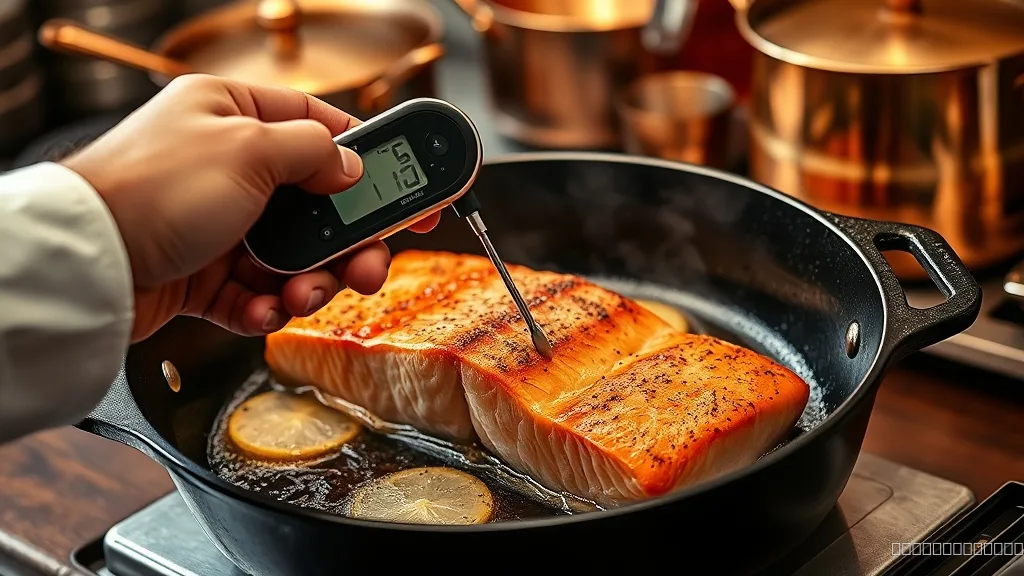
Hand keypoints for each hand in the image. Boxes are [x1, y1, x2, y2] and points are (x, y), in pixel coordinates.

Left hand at [62, 74, 439, 341]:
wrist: (86, 265)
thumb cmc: (151, 190)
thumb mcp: (248, 150)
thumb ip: (313, 152)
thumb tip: (351, 166)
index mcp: (235, 116)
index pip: (323, 131)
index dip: (375, 164)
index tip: (415, 193)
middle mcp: (229, 167)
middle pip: (318, 208)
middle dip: (347, 244)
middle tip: (369, 267)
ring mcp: (218, 224)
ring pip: (293, 257)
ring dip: (309, 283)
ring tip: (304, 296)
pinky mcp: (204, 274)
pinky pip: (257, 293)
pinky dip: (267, 306)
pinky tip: (265, 309)